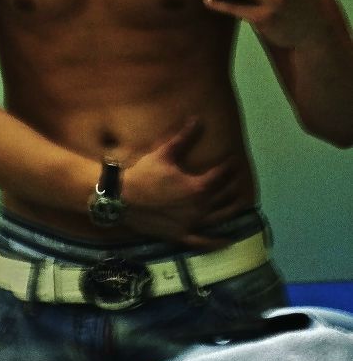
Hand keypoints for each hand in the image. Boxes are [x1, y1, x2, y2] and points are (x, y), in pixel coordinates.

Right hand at [121, 118, 247, 247]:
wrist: (122, 198)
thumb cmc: (144, 174)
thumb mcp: (165, 153)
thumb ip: (184, 137)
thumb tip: (198, 119)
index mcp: (197, 187)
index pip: (220, 175)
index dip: (228, 166)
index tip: (233, 160)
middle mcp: (199, 207)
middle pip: (223, 196)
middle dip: (233, 185)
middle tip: (238, 178)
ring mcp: (191, 223)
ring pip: (218, 218)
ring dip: (231, 210)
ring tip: (239, 203)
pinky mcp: (181, 235)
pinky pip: (202, 241)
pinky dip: (216, 242)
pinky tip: (227, 240)